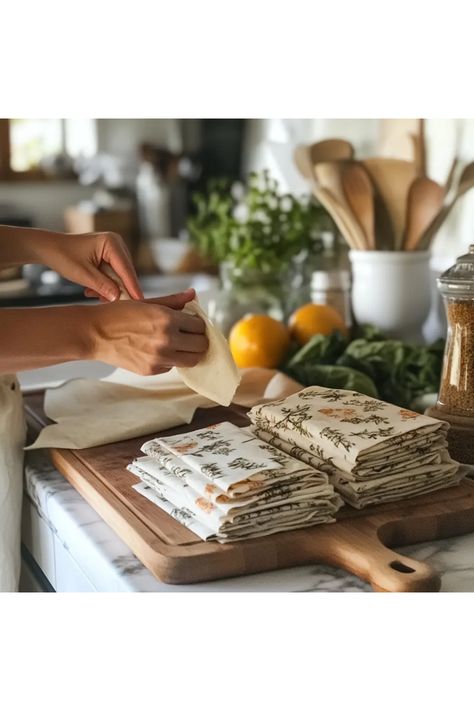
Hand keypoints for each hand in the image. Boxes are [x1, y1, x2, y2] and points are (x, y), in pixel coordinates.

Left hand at [40, 231, 142, 301]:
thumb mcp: (83, 274)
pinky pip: (112, 275)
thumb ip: (102, 286)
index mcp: (111, 242)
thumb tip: (118, 297)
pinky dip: (104, 285)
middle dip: (117, 289)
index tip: (140, 301)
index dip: (132, 287)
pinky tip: (91, 290)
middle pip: (125, 273)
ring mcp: (113, 250)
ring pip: (118, 276)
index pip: (125, 269)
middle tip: (108, 303)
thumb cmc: (63, 256)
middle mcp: (116, 244)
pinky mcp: (108, 257)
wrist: (49, 248)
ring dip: (108, 288)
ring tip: (92, 293)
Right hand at [90, 288, 208, 374]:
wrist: (94, 333)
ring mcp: (160, 357)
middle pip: (201, 345)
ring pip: (192, 360)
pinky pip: (172, 367)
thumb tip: (193, 294)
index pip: (199, 326)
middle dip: (198, 339)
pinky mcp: (152, 370)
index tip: (192, 323)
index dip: (197, 324)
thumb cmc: (119, 314)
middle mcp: (166, 339)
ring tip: (178, 344)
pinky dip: (170, 360)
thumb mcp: (147, 302)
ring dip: (189, 352)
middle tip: (189, 335)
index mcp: (167, 319)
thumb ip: (174, 300)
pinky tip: (157, 350)